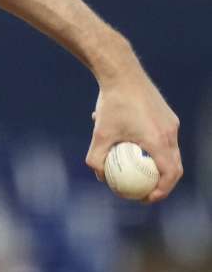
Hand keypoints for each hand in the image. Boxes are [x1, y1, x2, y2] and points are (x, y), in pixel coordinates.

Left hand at [85, 71, 180, 202]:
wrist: (123, 73)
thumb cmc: (111, 103)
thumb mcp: (100, 133)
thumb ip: (97, 158)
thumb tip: (100, 177)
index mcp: (159, 141)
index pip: (170, 174)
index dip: (163, 190)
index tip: (147, 198)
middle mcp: (170, 133)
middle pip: (174, 165)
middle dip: (163, 182)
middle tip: (145, 190)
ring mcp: (171, 123)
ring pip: (169, 151)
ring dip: (157, 163)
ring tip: (137, 170)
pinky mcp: (167, 115)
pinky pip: (162, 136)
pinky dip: (152, 145)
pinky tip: (129, 142)